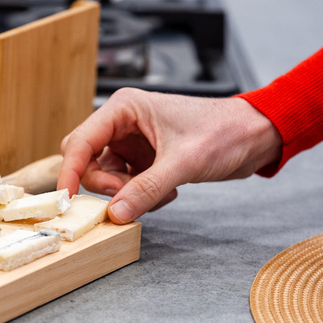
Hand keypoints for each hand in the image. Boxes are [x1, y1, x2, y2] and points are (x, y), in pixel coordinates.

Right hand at [57, 88, 282, 223]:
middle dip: (103, 185)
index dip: (70, 172)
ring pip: (103, 176)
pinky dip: (139, 195)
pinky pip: (123, 185)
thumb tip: (115, 214)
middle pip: (85, 160)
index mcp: (124, 108)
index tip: (66, 201)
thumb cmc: (225, 132)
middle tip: (128, 199)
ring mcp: (130, 142)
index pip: (80, 142)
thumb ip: (147, 189)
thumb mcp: (184, 163)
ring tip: (159, 195)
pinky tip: (167, 193)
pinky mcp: (142, 158)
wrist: (256, 136)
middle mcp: (121, 123)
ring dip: (125, 193)